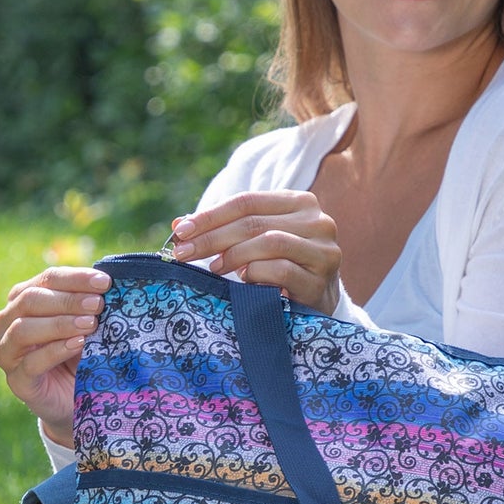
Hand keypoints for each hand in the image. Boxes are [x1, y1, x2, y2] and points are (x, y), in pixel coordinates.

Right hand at [0, 266, 109, 446]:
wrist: (76, 399)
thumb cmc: (81, 353)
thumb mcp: (88, 326)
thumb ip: (91, 306)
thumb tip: (110, 284)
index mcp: (24, 299)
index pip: (47, 279)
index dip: (75, 278)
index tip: (105, 282)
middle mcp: (8, 322)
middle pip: (31, 300)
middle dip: (68, 300)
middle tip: (98, 304)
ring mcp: (7, 352)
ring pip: (23, 329)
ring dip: (60, 323)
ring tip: (90, 324)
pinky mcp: (16, 381)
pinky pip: (30, 363)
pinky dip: (55, 351)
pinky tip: (78, 344)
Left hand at [170, 190, 341, 314]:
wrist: (318, 302)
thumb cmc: (282, 266)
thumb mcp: (255, 241)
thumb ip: (224, 229)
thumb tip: (178, 224)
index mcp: (300, 202)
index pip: (247, 201)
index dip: (211, 215)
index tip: (181, 231)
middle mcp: (318, 221)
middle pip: (254, 222)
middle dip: (213, 237)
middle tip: (183, 253)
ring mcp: (324, 251)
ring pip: (270, 242)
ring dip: (234, 255)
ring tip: (213, 268)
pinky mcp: (321, 280)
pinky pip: (281, 270)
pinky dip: (256, 274)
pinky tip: (243, 281)